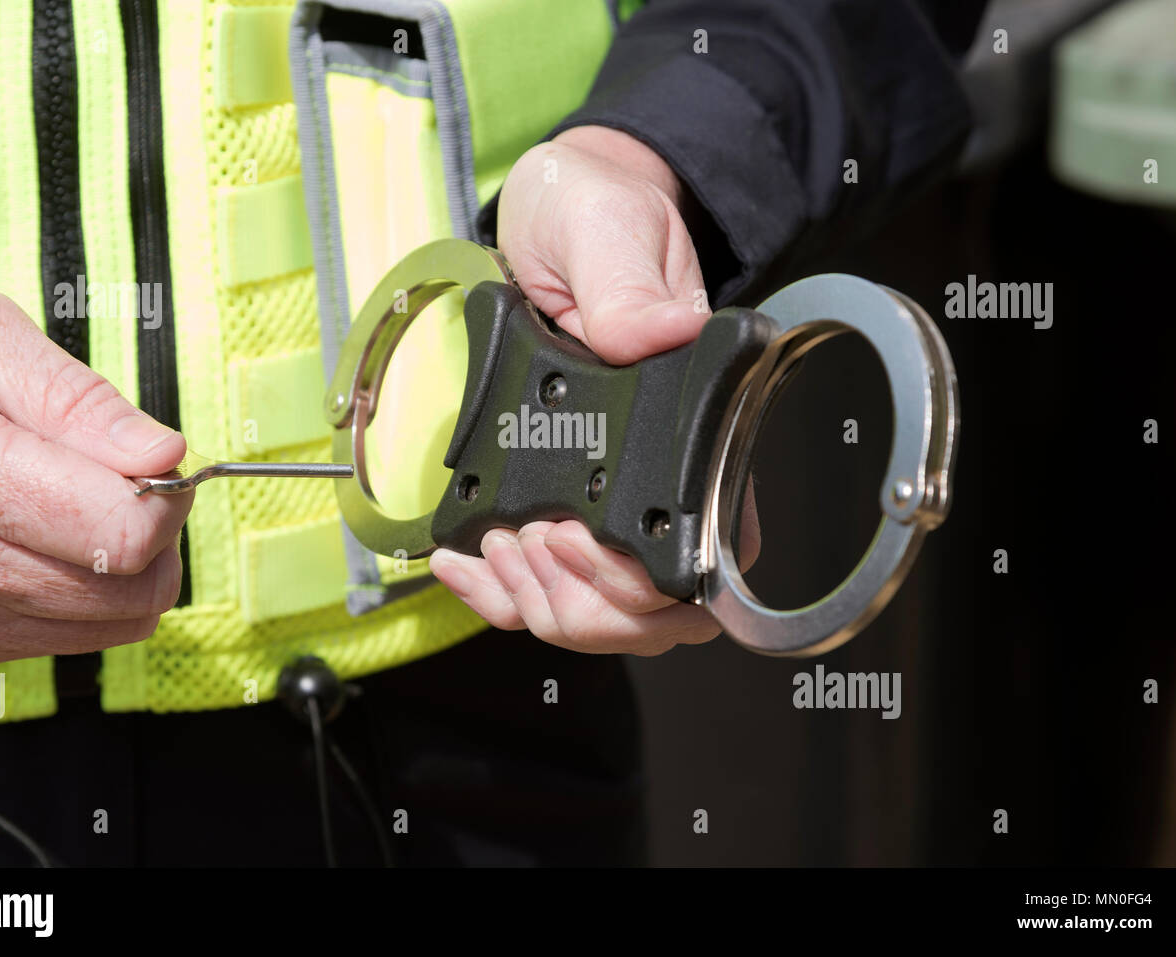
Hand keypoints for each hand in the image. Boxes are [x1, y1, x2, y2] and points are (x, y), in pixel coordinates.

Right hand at [0, 291, 192, 672]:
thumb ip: (80, 399)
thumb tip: (161, 455)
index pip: (126, 534)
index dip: (165, 492)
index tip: (152, 459)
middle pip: (134, 588)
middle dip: (155, 531)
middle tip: (118, 480)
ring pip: (118, 620)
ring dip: (127, 566)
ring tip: (76, 505)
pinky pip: (79, 637)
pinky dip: (88, 593)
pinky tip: (45, 540)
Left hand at [430, 126, 758, 654]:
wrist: (555, 213)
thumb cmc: (595, 216)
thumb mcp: (610, 231)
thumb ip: (629, 287)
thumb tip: (655, 336)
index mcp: (705, 422)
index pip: (709, 553)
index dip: (643, 580)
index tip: (573, 539)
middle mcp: (670, 472)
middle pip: (656, 610)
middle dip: (582, 603)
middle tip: (527, 546)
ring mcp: (617, 490)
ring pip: (605, 612)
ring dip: (541, 603)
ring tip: (496, 550)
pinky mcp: (566, 490)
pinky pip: (550, 579)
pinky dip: (503, 593)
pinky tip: (466, 564)